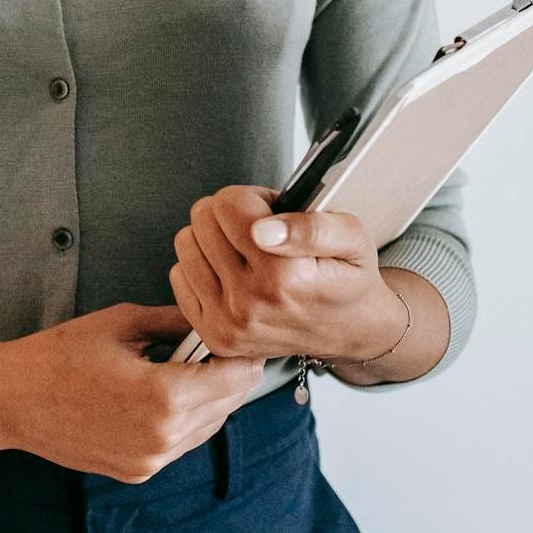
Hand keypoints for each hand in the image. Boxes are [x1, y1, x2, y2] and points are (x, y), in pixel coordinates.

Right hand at [0, 303, 265, 483]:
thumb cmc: (62, 355)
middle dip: (231, 374)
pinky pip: (181, 443)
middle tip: (221, 346)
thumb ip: (176, 322)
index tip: (243, 335)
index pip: (236, 377)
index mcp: (165, 396)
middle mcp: (164, 436)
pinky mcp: (138, 471)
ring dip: (211, 398)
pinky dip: (185, 418)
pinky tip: (165, 391)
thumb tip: (212, 317)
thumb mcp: (124, 324)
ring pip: (208, 427)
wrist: (13, 399)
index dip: (245, 353)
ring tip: (193, 366)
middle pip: (229, 405)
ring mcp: (151, 460)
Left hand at [168, 184, 406, 364]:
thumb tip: (264, 228)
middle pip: (203, 219)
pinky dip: (202, 266)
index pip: (228, 203)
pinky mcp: (214, 334)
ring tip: (248, 252)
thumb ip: (312, 226)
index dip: (253, 198)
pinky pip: (179, 275)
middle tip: (262, 232)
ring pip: (186, 243)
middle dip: (232, 215)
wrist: (348, 329)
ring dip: (213, 239)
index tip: (272, 213)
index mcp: (284, 275)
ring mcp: (229, 323)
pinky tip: (232, 273)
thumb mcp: (352, 237)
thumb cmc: (348, 278)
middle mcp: (251, 303)